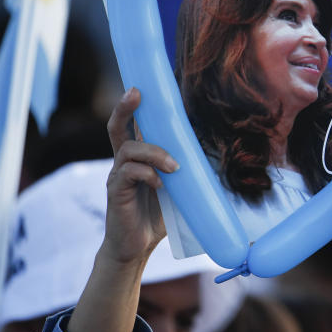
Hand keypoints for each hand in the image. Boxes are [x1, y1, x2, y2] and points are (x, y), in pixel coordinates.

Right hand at [101, 87, 176, 265]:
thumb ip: (189, 167)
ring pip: (129, 148)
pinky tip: (160, 185)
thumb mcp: (179, 185)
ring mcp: (117, 174)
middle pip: (117, 126)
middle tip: (136, 91)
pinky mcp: (115, 191)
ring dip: (155, 153)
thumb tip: (216, 150)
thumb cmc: (159, 213)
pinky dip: (147, 174)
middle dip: (126, 106)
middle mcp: (124, 160)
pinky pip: (127, 172)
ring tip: (174, 168)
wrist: (137, 246)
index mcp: (139, 155)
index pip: (136, 124)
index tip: (144, 85)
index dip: (138, 104)